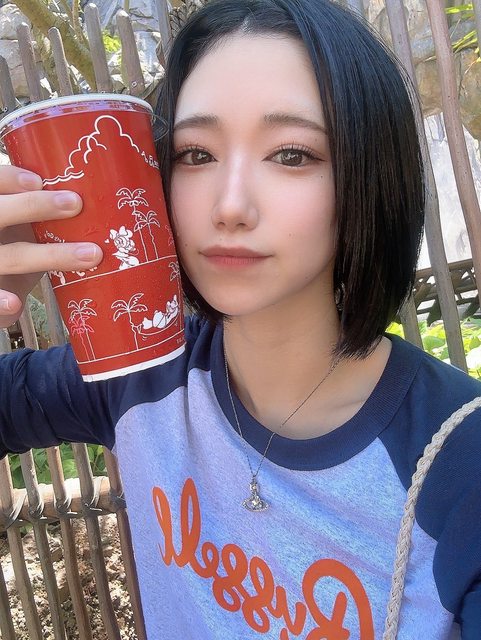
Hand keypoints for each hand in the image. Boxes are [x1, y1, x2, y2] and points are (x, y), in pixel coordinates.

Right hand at [0, 166, 102, 328]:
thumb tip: (97, 202)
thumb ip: (43, 216)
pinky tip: (16, 303)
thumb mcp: (25, 227)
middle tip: (75, 204)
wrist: (1, 294)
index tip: (40, 181)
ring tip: (90, 255)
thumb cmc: (17, 249)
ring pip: (10, 257)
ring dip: (50, 255)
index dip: (11, 179)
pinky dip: (0, 301)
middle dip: (33, 206)